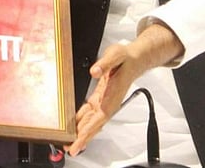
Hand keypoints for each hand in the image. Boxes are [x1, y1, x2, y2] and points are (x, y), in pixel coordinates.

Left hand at [64, 23, 182, 155]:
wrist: (134, 58)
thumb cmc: (127, 58)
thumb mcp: (115, 55)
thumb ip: (104, 64)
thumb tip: (94, 71)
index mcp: (112, 96)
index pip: (98, 119)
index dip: (87, 133)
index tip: (78, 144)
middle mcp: (108, 102)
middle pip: (93, 125)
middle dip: (82, 138)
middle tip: (69, 149)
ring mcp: (104, 101)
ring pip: (91, 120)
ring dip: (80, 131)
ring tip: (69, 142)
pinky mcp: (100, 97)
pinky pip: (89, 112)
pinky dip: (81, 120)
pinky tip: (74, 125)